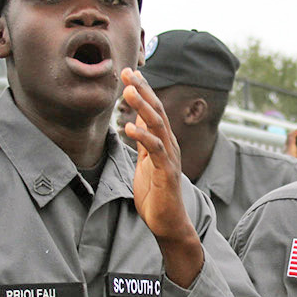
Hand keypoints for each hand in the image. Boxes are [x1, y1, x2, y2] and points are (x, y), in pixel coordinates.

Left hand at [120, 68, 203, 286]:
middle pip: (157, 111)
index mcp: (163, 142)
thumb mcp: (145, 163)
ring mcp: (169, 158)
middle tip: (128, 73)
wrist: (168, 223)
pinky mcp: (166, 173)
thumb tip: (135, 124)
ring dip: (143, 107)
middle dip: (143, 91)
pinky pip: (154, 150)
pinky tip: (129, 126)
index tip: (129, 73)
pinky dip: (142, 136)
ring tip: (127, 92)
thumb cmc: (156, 194)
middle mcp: (169, 145)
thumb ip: (143, 144)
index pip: (154, 110)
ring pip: (158, 126)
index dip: (143, 91)